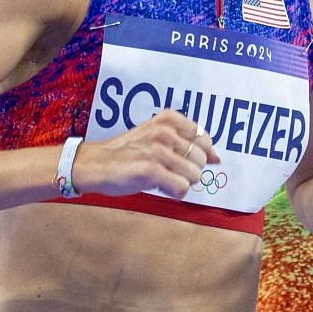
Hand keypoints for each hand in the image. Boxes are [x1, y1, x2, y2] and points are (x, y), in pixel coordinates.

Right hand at [72, 111, 219, 199]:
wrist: (95, 164)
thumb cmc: (127, 152)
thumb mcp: (155, 135)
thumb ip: (184, 141)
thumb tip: (217, 158)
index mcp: (167, 119)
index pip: (204, 137)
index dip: (203, 154)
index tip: (190, 163)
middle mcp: (164, 131)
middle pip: (201, 159)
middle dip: (190, 171)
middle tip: (169, 172)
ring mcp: (158, 151)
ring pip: (194, 175)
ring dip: (181, 182)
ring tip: (162, 178)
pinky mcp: (151, 170)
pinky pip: (182, 188)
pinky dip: (174, 192)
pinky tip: (159, 186)